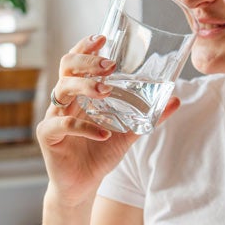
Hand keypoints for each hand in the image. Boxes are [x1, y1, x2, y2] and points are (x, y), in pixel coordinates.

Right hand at [37, 35, 181, 207]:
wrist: (83, 185)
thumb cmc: (100, 154)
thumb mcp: (128, 133)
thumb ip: (148, 117)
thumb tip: (175, 99)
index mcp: (79, 94)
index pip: (77, 62)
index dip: (86, 47)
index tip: (102, 38)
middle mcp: (64, 101)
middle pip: (66, 68)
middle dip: (87, 62)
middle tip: (110, 65)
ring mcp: (53, 117)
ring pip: (62, 91)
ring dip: (85, 87)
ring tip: (106, 91)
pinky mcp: (48, 136)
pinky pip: (63, 125)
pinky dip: (85, 128)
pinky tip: (104, 134)